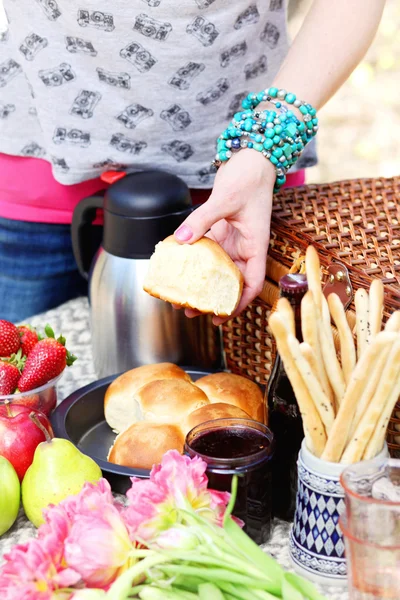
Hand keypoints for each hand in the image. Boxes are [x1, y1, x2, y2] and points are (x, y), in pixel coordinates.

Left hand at [174, 149, 274, 324]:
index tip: (221, 315)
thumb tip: (181, 240)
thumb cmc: (248, 178)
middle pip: (232, 282)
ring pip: (217, 271)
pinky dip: (195, 263)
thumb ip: (202, 219)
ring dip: (202, 284)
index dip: (239, 303)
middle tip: (192, 311)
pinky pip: (208, 253)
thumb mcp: (225, 199)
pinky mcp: (221, 233)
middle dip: (214, 299)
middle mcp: (245, 248)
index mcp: (256, 246)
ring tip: (182, 297)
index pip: (252, 283)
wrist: (251, 159)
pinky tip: (180, 269)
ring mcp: (233, 242)